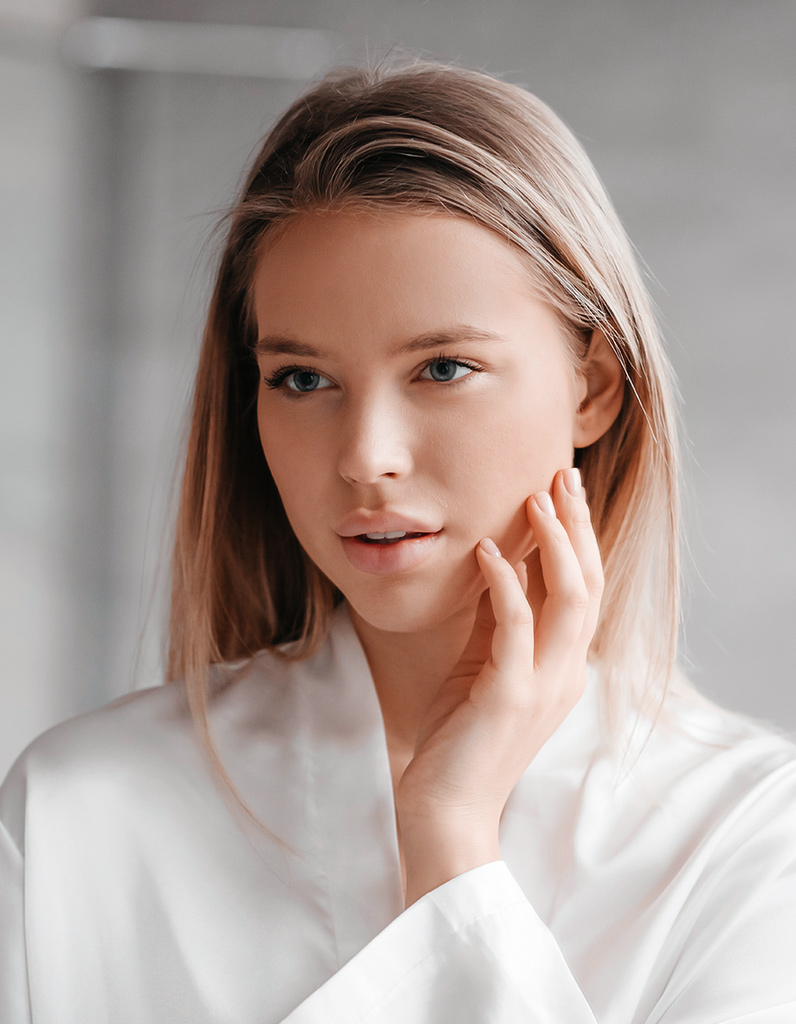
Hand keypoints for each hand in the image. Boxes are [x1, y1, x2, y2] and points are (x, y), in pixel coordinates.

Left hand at [396, 467, 603, 905]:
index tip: (564, 490)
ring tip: (534, 499)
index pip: (585, 588)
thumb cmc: (459, 737)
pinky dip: (506, 585)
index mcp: (563, 666)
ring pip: (569, 600)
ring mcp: (543, 686)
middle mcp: (565, 673)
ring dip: (554, 545)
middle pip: (589, 584)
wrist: (445, 809)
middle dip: (577, 526)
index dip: (580, 537)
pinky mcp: (509, 697)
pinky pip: (516, 629)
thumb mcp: (483, 667)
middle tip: (561, 474)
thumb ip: (498, 622)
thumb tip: (496, 562)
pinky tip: (487, 552)